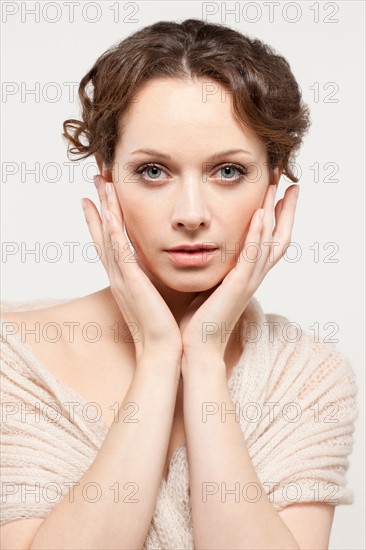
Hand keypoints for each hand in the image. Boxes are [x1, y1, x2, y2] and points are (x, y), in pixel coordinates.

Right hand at [81, 174, 182, 363]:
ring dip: (104, 210)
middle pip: (103, 234)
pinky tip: (108, 213)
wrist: (164, 351)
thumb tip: (161, 264)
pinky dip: (111, 232)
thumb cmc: (164, 327)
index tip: (100, 198)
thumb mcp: (157, 296)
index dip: (103, 220)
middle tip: (96, 180)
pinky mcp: (131, 283)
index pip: (111, 243)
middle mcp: (119, 276)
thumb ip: (154, 279)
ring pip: (109, 237)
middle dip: (99, 206)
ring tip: (101, 185)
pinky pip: (119, 252)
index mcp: (126, 279)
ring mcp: (122, 279)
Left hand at [179, 183, 299, 363]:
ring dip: (275, 213)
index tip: (278, 192)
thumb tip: (207, 250)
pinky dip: (257, 234)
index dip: (278, 217)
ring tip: (278, 187)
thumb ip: (216, 267)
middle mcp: (253, 277)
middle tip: (290, 182)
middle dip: (286, 209)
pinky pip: (252, 256)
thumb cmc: (199, 320)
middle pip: (279, 237)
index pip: (269, 241)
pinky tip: (260, 214)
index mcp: (247, 276)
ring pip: (270, 242)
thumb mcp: (210, 285)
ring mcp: (248, 281)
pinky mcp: (238, 286)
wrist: (196, 348)